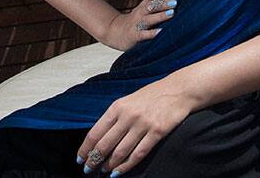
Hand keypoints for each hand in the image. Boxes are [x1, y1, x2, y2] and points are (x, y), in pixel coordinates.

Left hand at [75, 80, 192, 175]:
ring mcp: (143, 124)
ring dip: (110, 165)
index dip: (85, 148)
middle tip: (89, 169)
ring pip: (120, 152)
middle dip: (94, 160)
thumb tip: (99, 138)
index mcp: (117, 107)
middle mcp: (128, 116)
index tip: (80, 158)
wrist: (178, 90)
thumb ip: (115, 117)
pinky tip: (119, 171)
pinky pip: (138, 153)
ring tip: (104, 171)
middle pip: (105, 144)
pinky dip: (126, 166)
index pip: (95, 132)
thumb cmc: (152, 96)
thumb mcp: (128, 101)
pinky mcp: (157, 132)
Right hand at [100, 0, 176, 50]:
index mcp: (143, 7)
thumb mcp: (143, 11)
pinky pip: (143, 34)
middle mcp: (140, 14)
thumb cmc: (135, 21)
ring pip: (148, 19)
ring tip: (171, 13)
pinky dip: (151, 33)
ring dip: (160, 16)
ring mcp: (137, 24)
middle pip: (151, 6)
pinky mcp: (135, 36)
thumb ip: (156, 5)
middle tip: (174, 2)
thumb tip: (174, 1)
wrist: (115, 33)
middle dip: (163, 4)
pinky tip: (160, 32)